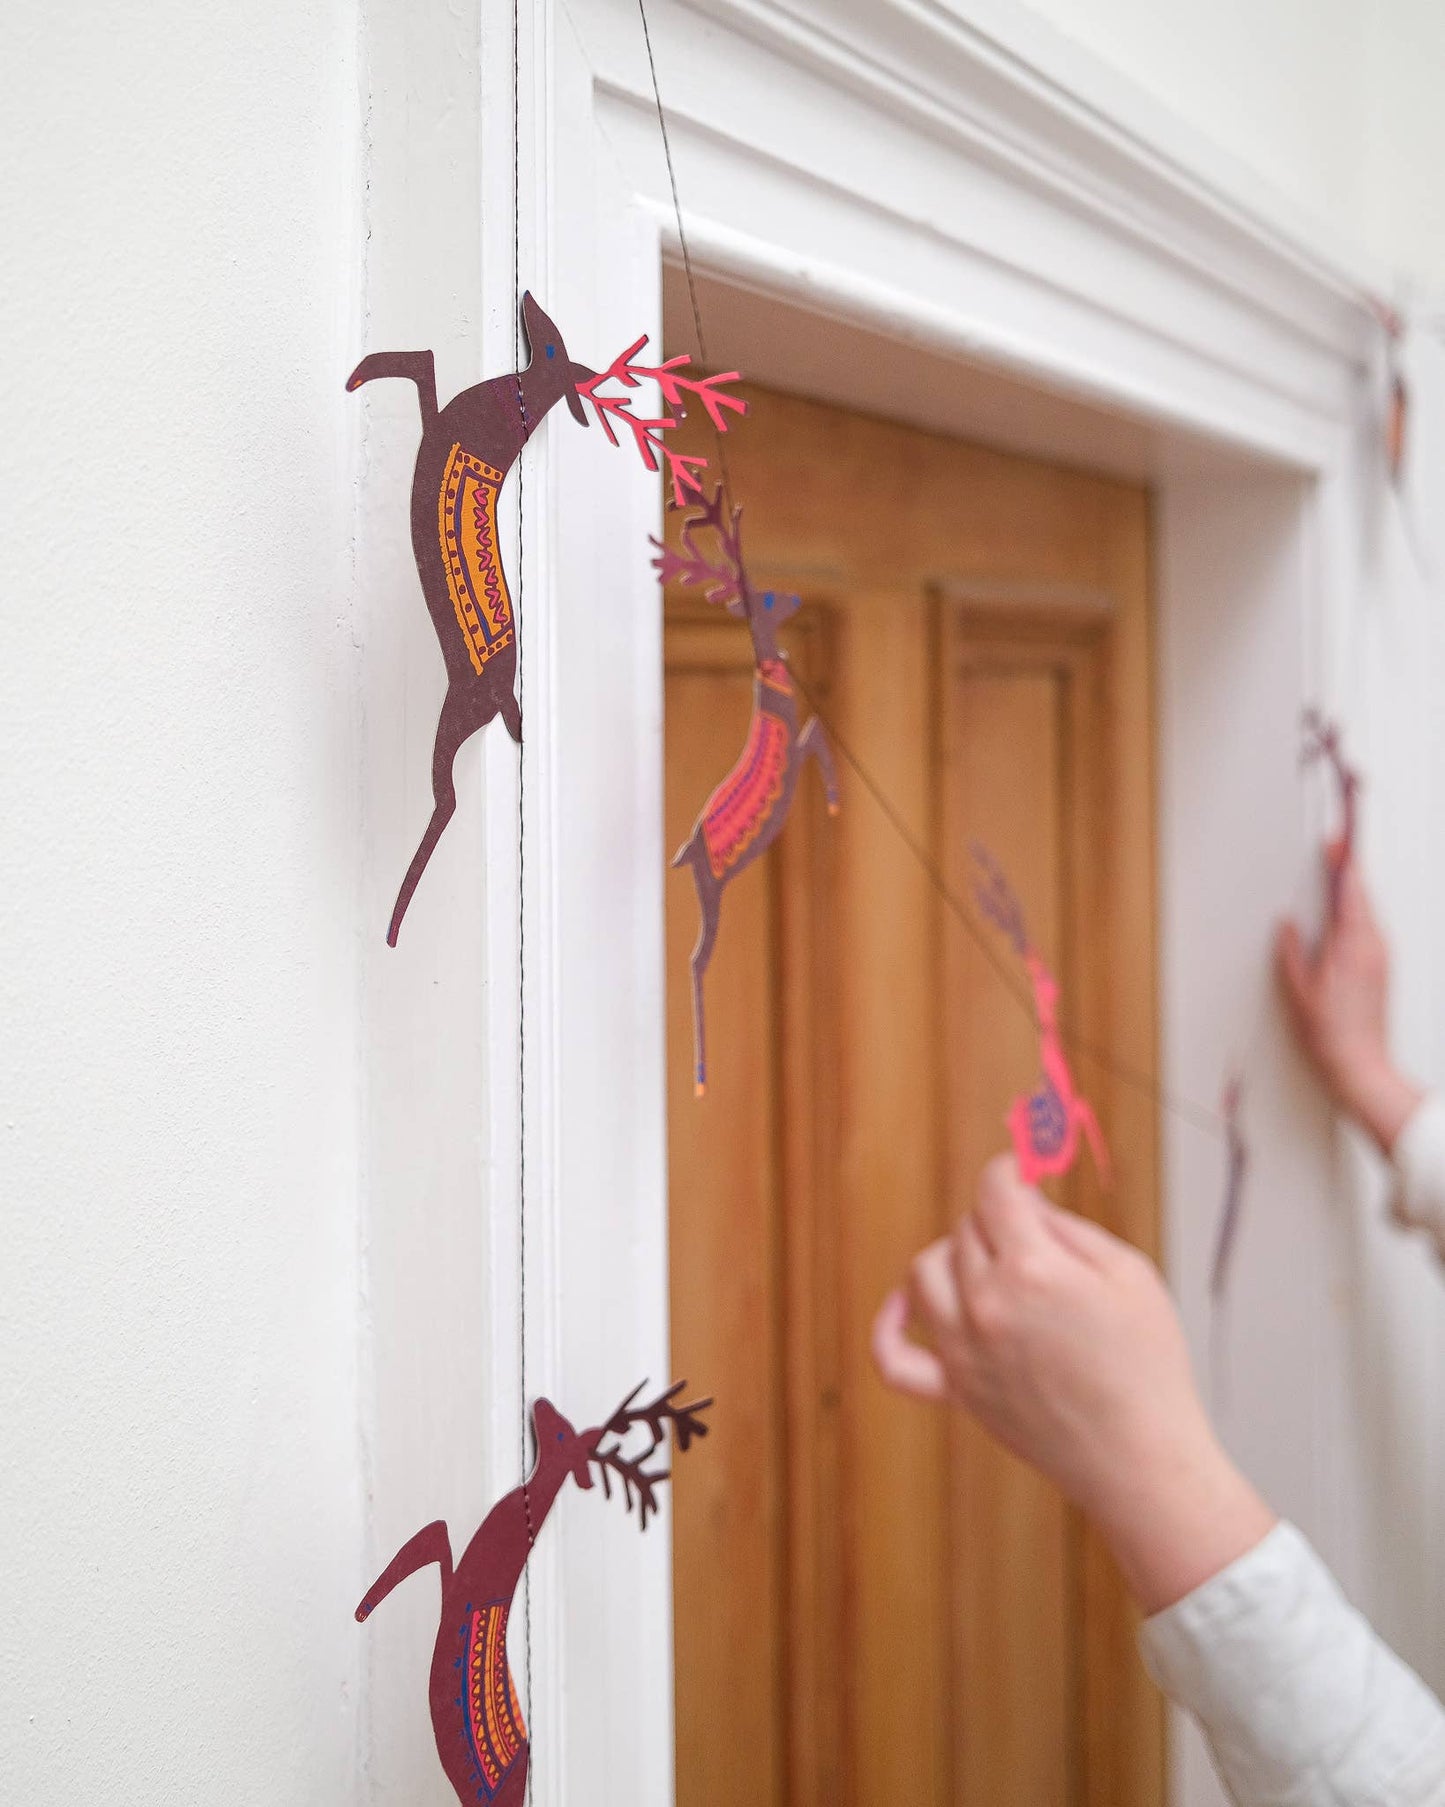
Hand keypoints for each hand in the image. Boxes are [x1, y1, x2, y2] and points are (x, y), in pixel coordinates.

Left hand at [872, 1156, 1274, 1614]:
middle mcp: (985, 1305)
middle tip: (1036, 1238)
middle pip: (966, 1228)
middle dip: (999, 1220)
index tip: (1022, 1175)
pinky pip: (894, 1358)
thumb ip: (1066, 1226)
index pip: (994, 1190)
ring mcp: (963, 1351)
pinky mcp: (956, 1393)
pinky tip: (904, 1305)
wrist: (1143, 1460)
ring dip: (953, 1257)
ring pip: (925, 1273)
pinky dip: (889, 1328)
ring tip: (992, 1267)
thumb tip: (1022, 1200)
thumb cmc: (1148, 1363)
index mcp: (1031, 1269)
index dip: (1010, 1172)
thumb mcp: (1128, 1272)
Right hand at [1276, 845, 1421, 1153]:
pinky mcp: (1382, 967)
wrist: (1359, 1064)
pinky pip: (1370, 928)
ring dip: (1352, 892)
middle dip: (1347, 871)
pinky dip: (1357, 913)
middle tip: (1335, 849)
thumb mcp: (1297, 989)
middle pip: (1362, 896)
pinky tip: (1343, 914)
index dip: (1342, 862)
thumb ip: (1291, 950)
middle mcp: (1373, 947)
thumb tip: (1288, 927)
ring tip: (1335, 876)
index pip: (1350, 891)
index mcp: (1352, 945)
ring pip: (1368, 911)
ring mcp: (1381, 957)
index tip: (1335, 843)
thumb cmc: (1330, 1033)